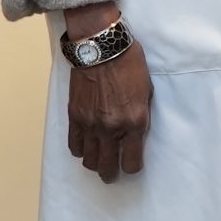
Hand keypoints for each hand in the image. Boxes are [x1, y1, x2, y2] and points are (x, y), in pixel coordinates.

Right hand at [63, 4, 149, 182]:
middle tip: (113, 172)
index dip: (132, 167)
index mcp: (134, 122)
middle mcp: (111, 128)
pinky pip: (74, 145)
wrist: (102, 46)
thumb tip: (135, 133)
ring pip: (88, 161)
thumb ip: (140, 116)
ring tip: (98, 158)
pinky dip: (80, 149)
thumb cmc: (129, 63)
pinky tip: (86, 145)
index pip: (131, 163)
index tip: (132, 163)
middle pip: (107, 168)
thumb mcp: (147, 91)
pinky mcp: (74, 116)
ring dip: (94, 162)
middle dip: (111, 173)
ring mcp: (90, 124)